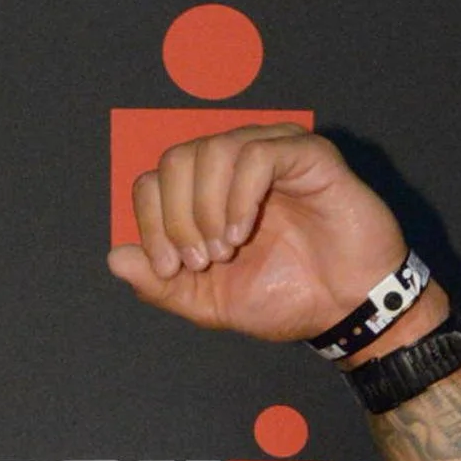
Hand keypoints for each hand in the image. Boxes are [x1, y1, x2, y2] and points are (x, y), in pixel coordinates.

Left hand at [107, 124, 433, 344]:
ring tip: (226, 250)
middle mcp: (235, 165)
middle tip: (201, 260)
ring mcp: (272, 153)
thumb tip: (114, 257)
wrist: (346, 308)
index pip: (154, 180)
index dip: (151, 224)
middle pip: (175, 159)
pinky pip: (256, 154)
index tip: (170, 270)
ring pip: (211, 151)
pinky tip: (245, 233)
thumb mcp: (208, 302)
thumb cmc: (284, 298)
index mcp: (208, 194)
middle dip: (176, 217)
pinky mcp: (308, 154)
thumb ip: (160, 284)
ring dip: (206, 208)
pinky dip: (239, 197)